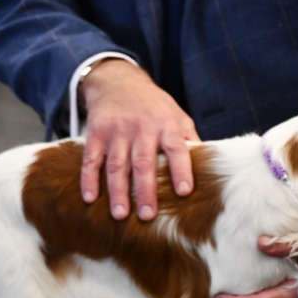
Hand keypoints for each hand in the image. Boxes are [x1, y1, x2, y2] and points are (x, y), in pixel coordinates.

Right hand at [79, 59, 200, 220]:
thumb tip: (209, 170)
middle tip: (148, 215)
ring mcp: (117, 131)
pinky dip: (88, 179)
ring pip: (116, 164)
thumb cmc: (156, 108)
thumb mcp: (178, 117)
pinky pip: (91, 159)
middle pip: (143, 162)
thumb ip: (190, 142)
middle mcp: (142, 128)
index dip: (181, 170)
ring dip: (117, 191)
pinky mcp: (96, 133)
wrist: (119, 81)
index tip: (184, 192)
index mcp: (167, 126)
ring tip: (120, 215)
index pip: (177, 149)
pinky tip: (90, 198)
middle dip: (145, 190)